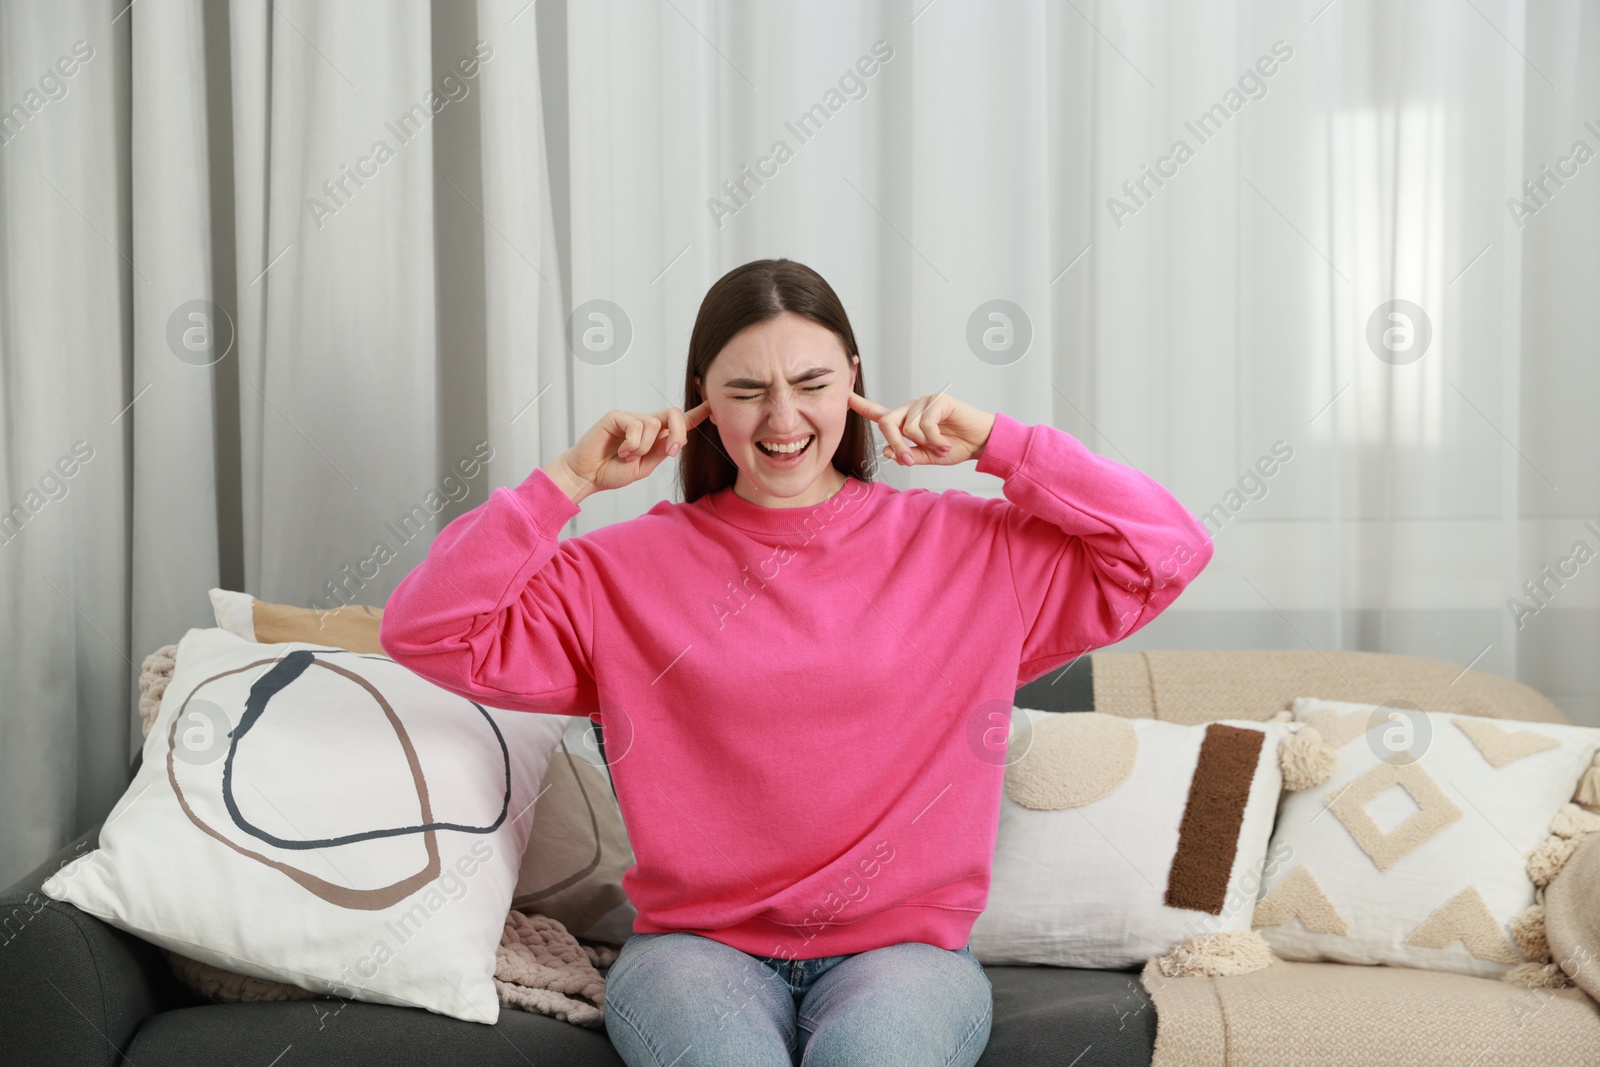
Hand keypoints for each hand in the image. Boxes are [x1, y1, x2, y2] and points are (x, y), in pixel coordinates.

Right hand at [550, 403, 708, 499]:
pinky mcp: (617, 416)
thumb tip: (678, 439)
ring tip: (627, 457)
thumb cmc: (613, 471)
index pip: (679, 421)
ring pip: (654, 424)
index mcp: (655, 436)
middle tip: (671, 451)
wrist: (588, 476)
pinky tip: (621, 452)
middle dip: (679, 432)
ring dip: (644, 447)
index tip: (714, 406)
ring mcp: (630, 418)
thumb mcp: (645, 466)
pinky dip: (632, 444)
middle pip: (673, 414)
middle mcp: (645, 423)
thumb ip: (661, 451)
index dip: (697, 413)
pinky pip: (636, 425)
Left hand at [847, 390, 995, 466]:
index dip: (858, 405)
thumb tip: (886, 451)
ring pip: (908, 427)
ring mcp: (924, 402)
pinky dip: (935, 440)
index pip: (877, 413)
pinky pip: (926, 425)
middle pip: (886, 422)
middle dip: (896, 444)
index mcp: (905, 421)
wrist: (980, 443)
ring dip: (925, 444)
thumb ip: (907, 454)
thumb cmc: (955, 447)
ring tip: (941, 447)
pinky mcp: (938, 401)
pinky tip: (946, 442)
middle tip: (910, 460)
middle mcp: (911, 409)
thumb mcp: (926, 456)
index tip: (842, 395)